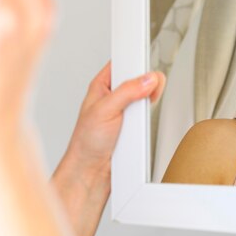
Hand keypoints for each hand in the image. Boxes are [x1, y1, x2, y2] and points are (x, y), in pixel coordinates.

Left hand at [66, 62, 164, 178]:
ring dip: (147, 106)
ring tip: (138, 116)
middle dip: (146, 86)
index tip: (146, 69)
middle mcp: (114, 97)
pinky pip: (149, 117)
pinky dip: (150, 121)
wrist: (91, 172)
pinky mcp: (134, 126)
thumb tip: (146, 80)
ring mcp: (125, 111)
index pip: (123, 63)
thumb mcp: (104, 110)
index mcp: (102, 86)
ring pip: (147, 99)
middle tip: (146, 95)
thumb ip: (127, 92)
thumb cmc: (85, 142)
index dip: (136, 63)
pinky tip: (142, 126)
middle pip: (140, 80)